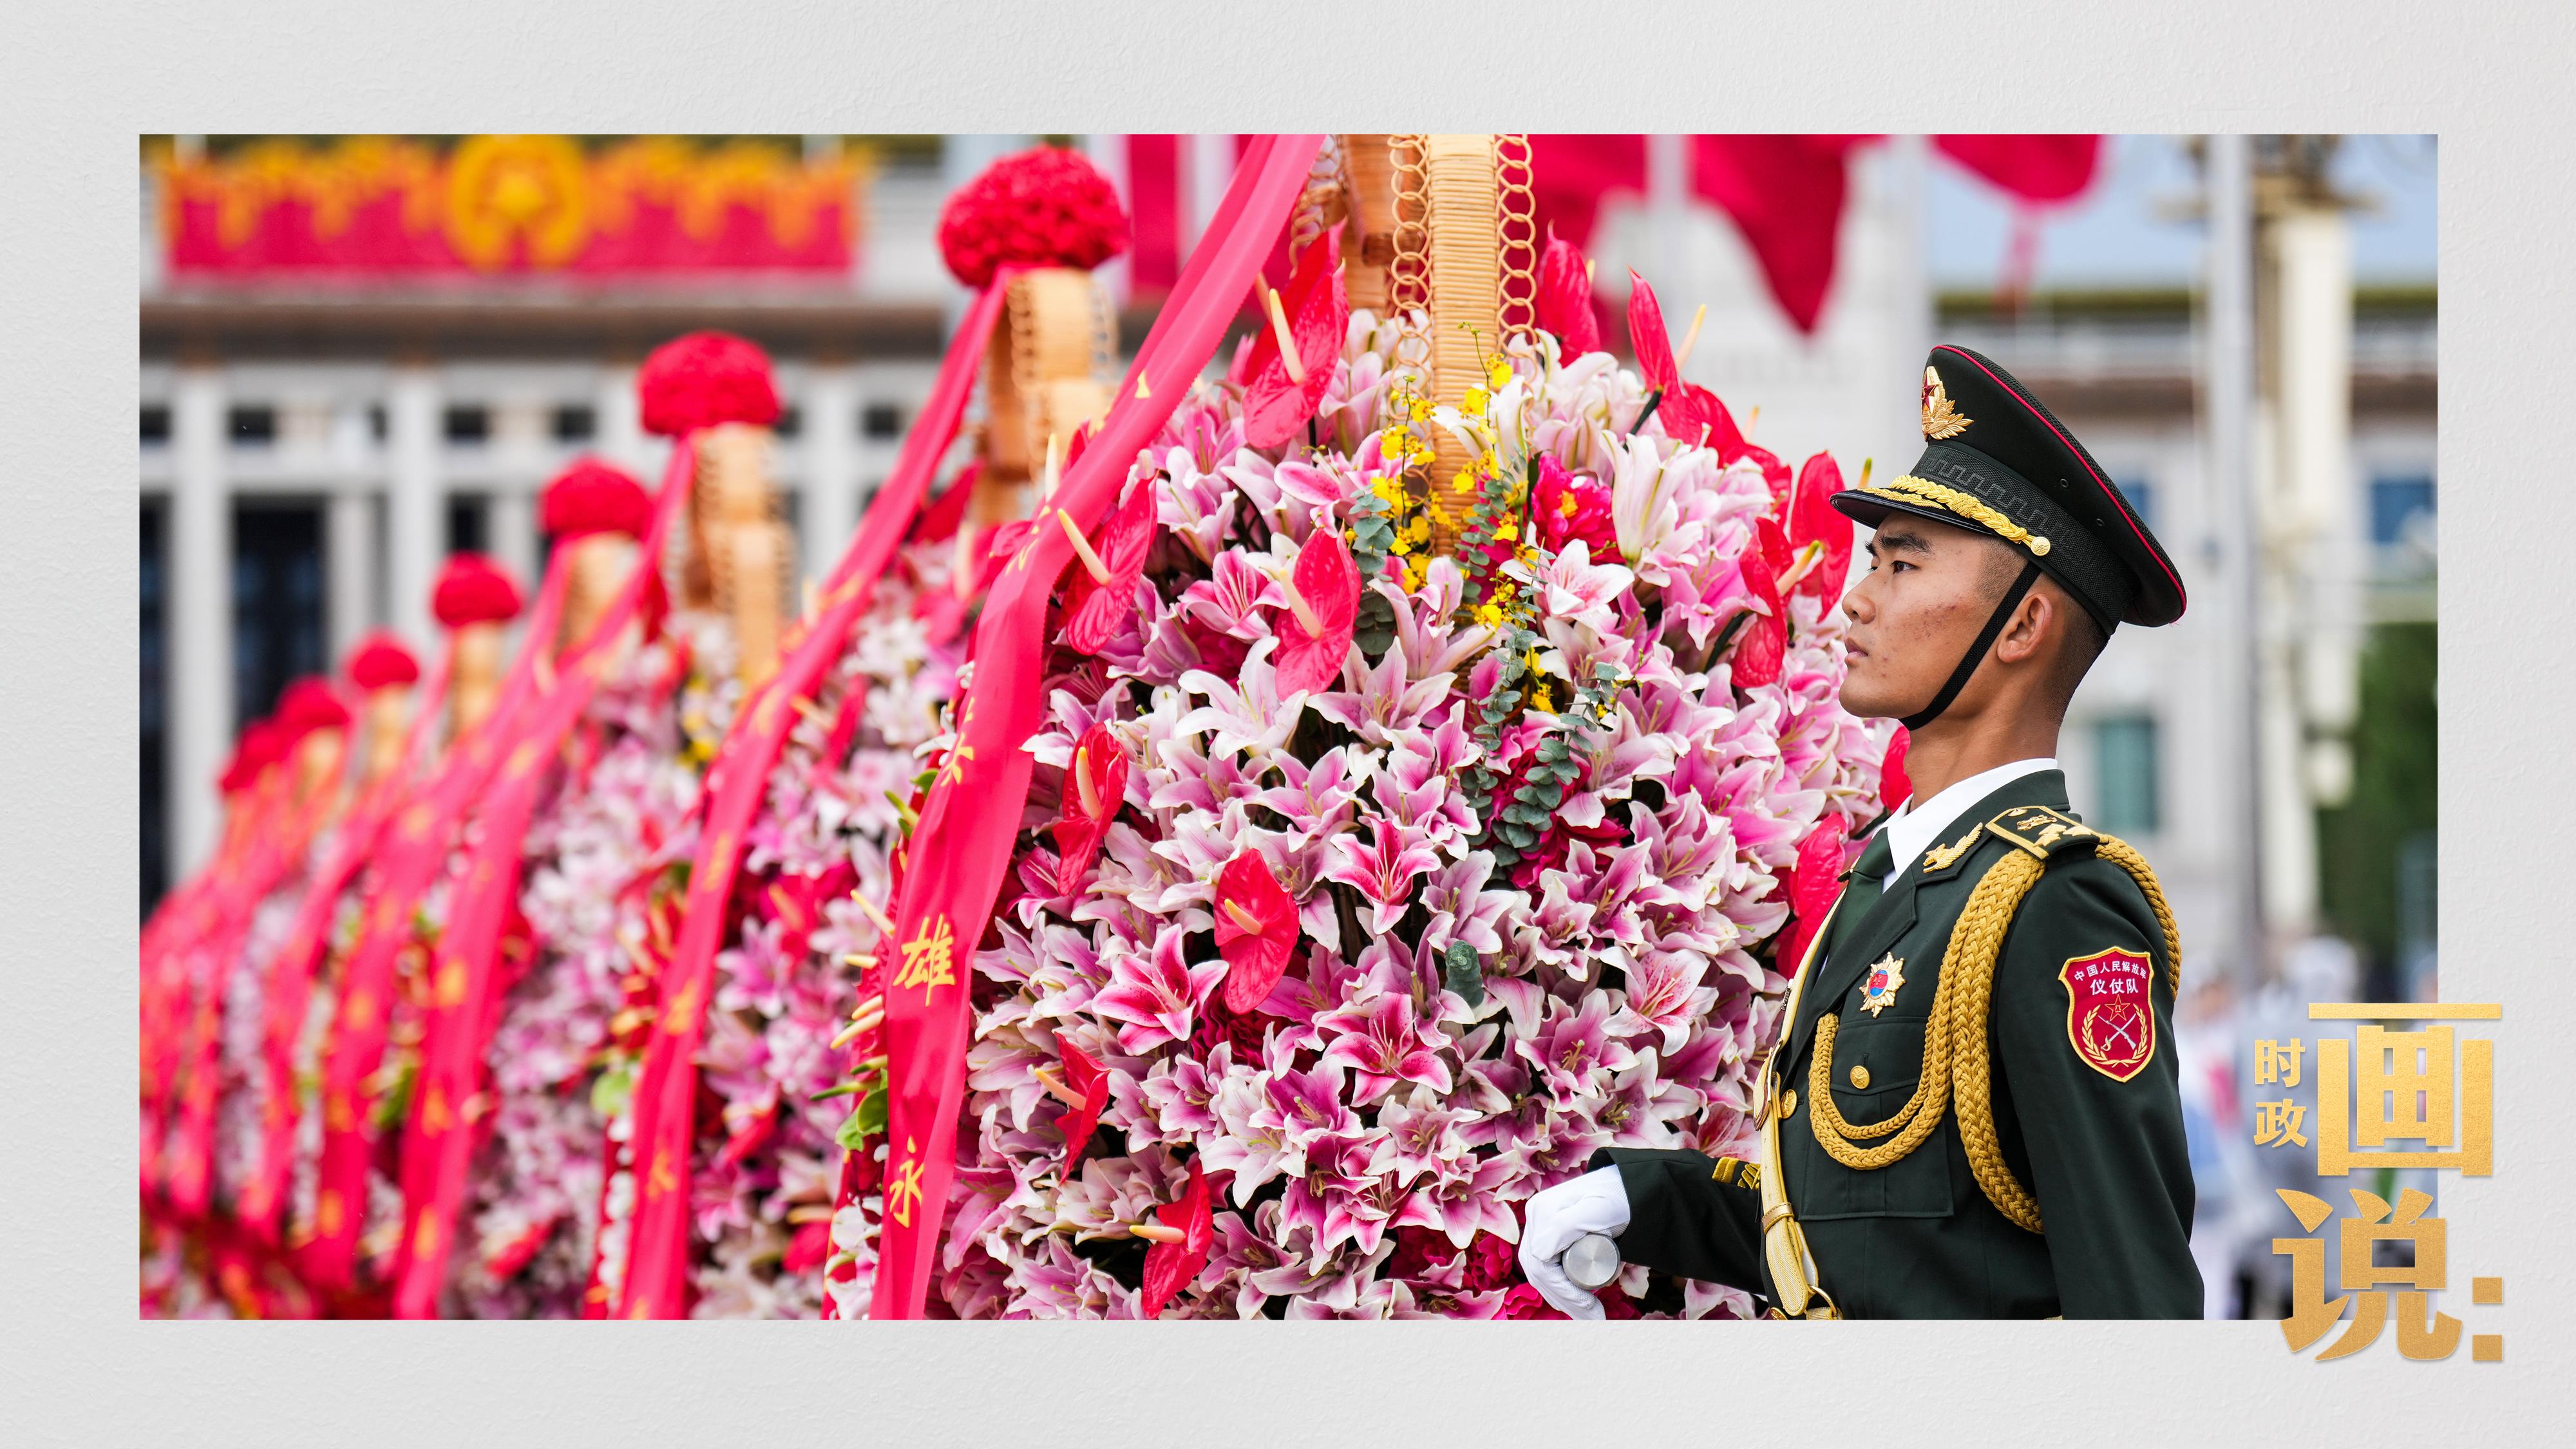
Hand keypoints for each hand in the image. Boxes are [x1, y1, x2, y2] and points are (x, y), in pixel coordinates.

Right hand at [1519, 1166, 1629, 1319]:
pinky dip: (1559, 1289)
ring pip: (1540, 1272)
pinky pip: (1545, 1267)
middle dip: (1565, 1301)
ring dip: (1562, 1299)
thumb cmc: (1621, 1197)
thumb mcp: (1598, 1210)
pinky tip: (1576, 1303)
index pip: (1542, 1266)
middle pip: (1539, 1272)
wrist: (1632, 1186)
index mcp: (1541, 1212)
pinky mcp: (1548, 1231)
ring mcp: (1540, 1224)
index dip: (1564, 1293)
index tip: (1591, 1308)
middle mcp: (1535, 1217)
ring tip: (1590, 1316)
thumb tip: (1540, 1253)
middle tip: (1594, 1318)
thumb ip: (1566, 1225)